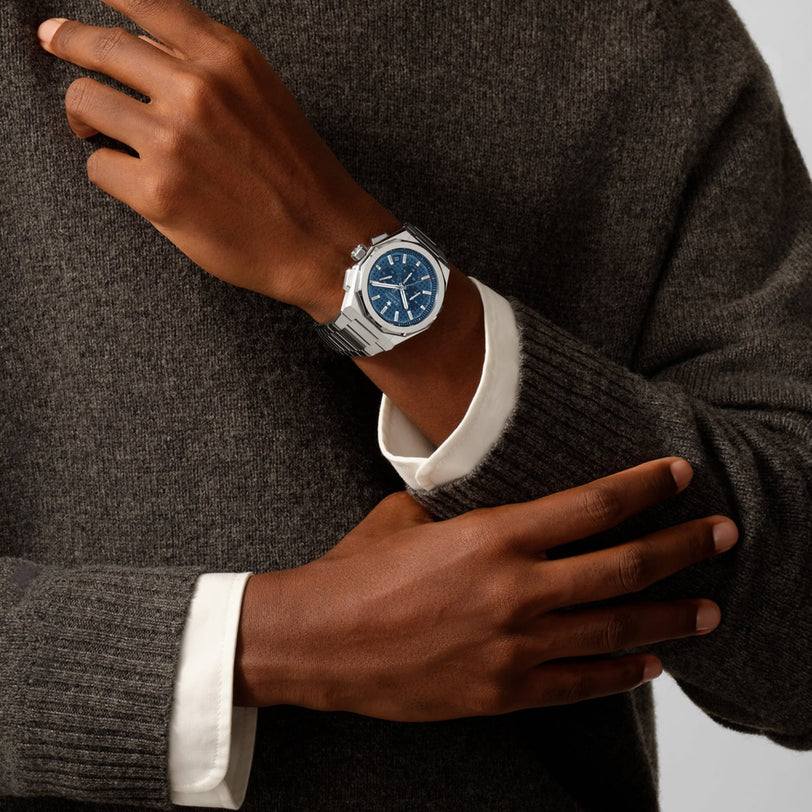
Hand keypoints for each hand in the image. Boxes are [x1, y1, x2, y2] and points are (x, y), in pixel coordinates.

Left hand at [37, 1, 399, 320]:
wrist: (325, 241)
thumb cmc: (298, 175)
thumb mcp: (263, 97)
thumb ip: (207, 67)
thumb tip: (143, 50)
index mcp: (227, 58)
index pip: (145, 1)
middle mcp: (196, 89)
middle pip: (98, 46)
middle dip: (67, 41)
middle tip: (54, 40)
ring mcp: (173, 141)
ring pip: (84, 103)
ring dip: (85, 116)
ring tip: (97, 128)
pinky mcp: (158, 192)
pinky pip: (97, 166)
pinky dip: (109, 171)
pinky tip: (134, 179)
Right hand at [234, 458, 737, 720]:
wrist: (318, 641)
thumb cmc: (358, 571)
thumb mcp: (410, 518)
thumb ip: (464, 514)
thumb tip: (492, 506)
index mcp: (491, 536)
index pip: (591, 506)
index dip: (643, 488)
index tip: (678, 477)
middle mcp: (514, 590)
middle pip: (621, 566)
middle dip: (680, 548)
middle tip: (721, 534)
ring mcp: (513, 646)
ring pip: (613, 629)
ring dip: (667, 616)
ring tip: (707, 608)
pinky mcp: (503, 692)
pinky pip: (580, 684)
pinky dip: (620, 674)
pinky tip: (648, 663)